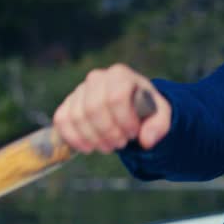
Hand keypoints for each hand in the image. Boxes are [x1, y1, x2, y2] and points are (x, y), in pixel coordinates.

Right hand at [52, 64, 170, 153]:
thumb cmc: (145, 109)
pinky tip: (89, 148)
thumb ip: (159, 125)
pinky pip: (62, 121)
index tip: (133, 133)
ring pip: (77, 117)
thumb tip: (146, 141)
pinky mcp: (67, 104)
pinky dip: (74, 138)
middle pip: (94, 108)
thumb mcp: (161, 114)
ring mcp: (80, 90)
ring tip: (108, 146)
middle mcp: (97, 78)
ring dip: (94, 139)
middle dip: (108, 132)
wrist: (129, 107)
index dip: (124, 120)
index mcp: (121, 75)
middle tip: (120, 144)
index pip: (116, 97)